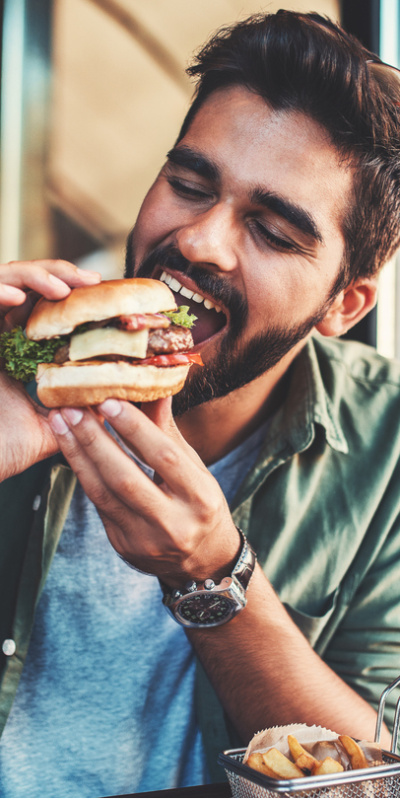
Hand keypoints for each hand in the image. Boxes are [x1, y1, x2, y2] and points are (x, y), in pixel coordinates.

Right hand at [0, 259, 100, 480]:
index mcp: (18, 350)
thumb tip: (119, 399)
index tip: (100, 291)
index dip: (70, 292)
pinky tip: (18, 300)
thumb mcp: (54, 428)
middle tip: (92, 281)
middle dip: (61, 274)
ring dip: (35, 277)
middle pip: (27, 283)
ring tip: (63, 289)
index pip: (44, 305)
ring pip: (4, 279)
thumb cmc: (4, 449)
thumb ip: (81, 413)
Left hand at [48, 398, 240, 584]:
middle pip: (126, 478)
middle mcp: (174, 523)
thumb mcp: (195, 469)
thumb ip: (169, 432)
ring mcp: (145, 539)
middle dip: (95, 440)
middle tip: (72, 409)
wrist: (201, 560)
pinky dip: (82, 473)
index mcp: (200, 498)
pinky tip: (70, 448)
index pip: (165, 458)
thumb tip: (155, 385)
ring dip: (78, 455)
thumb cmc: (199, 503)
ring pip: (104, 493)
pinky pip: (98, 504)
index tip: (109, 400)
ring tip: (61, 423)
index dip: (135, 429)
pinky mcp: (123, 546)